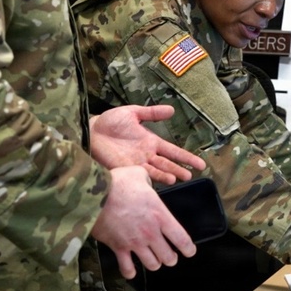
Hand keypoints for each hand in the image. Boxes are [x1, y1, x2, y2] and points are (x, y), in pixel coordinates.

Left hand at [90, 105, 205, 184]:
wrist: (90, 131)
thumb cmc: (110, 122)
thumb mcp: (133, 113)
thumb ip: (151, 113)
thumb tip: (172, 109)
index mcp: (150, 141)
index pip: (172, 151)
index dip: (186, 157)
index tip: (201, 164)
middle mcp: (146, 154)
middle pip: (167, 163)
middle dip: (179, 169)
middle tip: (191, 175)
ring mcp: (136, 163)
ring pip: (156, 171)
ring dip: (167, 174)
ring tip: (177, 178)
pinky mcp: (125, 169)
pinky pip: (141, 175)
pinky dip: (151, 177)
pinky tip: (160, 180)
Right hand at [91, 166, 196, 278]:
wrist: (94, 194)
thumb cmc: (117, 183)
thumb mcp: (138, 174)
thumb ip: (147, 180)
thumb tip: (145, 181)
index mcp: (160, 215)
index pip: (182, 239)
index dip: (188, 249)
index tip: (189, 251)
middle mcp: (150, 233)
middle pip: (169, 257)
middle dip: (170, 257)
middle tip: (168, 253)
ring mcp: (135, 243)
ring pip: (152, 265)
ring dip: (154, 262)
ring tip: (152, 258)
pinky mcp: (118, 248)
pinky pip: (127, 269)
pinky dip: (130, 271)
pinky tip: (131, 269)